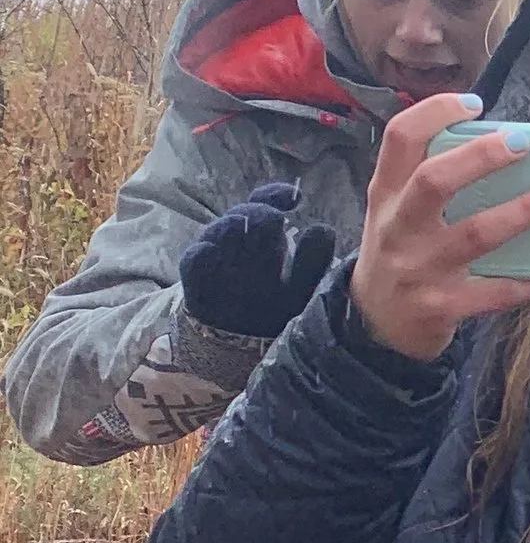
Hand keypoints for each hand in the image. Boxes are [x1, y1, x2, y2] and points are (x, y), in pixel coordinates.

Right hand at [179, 181, 335, 338]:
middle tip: (273, 216)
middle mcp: (239, 246)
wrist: (243, 347)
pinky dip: (199, 256)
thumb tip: (322, 229)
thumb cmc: (276, 310)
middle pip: (243, 216)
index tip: (294, 198)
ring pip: (216, 234)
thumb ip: (313, 262)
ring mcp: (216, 264)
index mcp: (265, 240)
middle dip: (257, 212)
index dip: (276, 195)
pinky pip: (193, 265)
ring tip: (240, 224)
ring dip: (227, 226)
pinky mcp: (198, 286)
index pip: (266, 204)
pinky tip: (207, 251)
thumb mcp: (301, 288)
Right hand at [347, 98, 529, 360]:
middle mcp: (398, 227)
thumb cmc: (400, 252)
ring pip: (476, 234)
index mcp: (386, 193)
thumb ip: (428, 179)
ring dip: (525, 211)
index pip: (400, 138)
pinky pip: (494, 292)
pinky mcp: (442, 306)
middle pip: (435, 180)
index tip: (474, 104)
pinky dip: (528, 282)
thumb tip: (501, 146)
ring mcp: (419, 268)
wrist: (375, 323)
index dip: (434, 112)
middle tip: (523, 143)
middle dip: (481, 157)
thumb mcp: (396, 210)